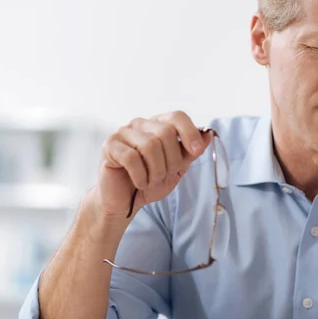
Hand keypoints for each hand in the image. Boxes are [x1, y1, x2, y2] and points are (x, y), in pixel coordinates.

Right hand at [94, 111, 211, 217]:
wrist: (124, 202)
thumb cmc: (149, 182)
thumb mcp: (176, 169)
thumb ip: (190, 152)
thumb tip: (208, 134)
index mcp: (158, 125)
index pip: (177, 116)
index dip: (189, 132)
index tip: (196, 151)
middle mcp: (141, 124)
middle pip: (165, 132)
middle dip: (171, 160)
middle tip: (164, 175)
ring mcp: (123, 133)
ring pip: (149, 146)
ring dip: (156, 171)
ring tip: (151, 181)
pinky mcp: (109, 145)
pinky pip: (131, 158)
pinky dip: (140, 176)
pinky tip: (139, 183)